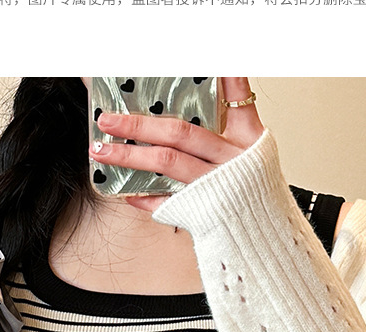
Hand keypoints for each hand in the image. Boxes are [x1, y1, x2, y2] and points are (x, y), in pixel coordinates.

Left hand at [88, 77, 264, 211]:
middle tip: (107, 120)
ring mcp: (214, 187)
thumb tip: (219, 78)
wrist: (264, 234)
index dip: (225, 80)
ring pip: (166, 163)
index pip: (237, 102)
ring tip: (101, 151)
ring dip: (130, 156)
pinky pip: (167, 203)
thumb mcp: (255, 149)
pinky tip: (125, 192)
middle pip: (179, 134)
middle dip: (139, 124)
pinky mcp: (202, 212)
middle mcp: (230, 161)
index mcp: (246, 141)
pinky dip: (145, 198)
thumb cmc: (254, 189)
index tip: (205, 63)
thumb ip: (235, 115)